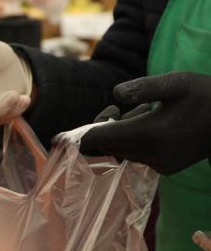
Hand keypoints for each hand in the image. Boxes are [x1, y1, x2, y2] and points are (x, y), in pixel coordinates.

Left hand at [80, 72, 210, 174]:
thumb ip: (145, 87)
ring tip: (140, 112)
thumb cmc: (204, 94)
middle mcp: (153, 154)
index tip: (55, 140)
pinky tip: (148, 123)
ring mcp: (159, 164)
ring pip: (120, 149)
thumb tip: (115, 93)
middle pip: (107, 144)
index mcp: (151, 133)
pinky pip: (134, 154)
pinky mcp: (164, 168)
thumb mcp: (177, 82)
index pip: (102, 137)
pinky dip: (131, 139)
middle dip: (101, 126)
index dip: (76, 137)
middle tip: (114, 108)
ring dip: (118, 131)